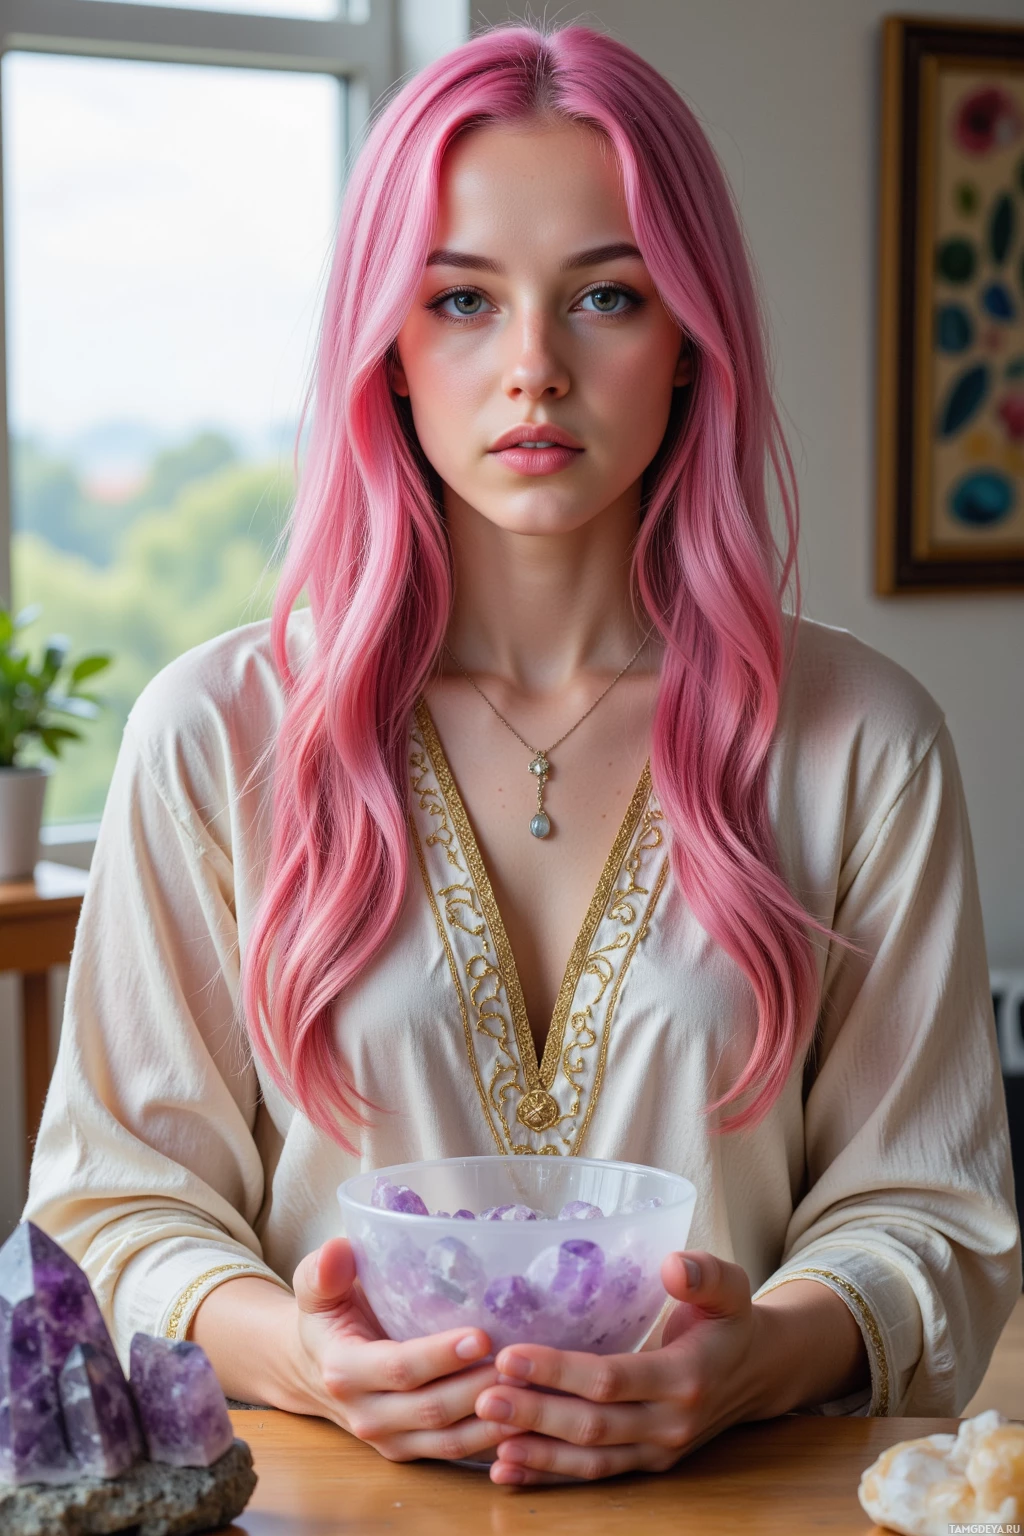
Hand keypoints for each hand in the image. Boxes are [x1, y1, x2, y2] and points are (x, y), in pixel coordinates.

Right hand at [292, 1237, 521, 1463]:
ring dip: (494, 1419)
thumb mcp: (317, 1286)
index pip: (399, 1368)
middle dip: (479, 1387)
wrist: (315, 1365)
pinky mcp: (411, 1451)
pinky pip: (456, 1452)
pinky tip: (526, 1420)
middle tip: (522, 1362)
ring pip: (449, 1439)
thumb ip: (324, 1270)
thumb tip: (337, 1252)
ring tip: (532, 1390)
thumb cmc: (330, 1313)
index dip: (440, 1356)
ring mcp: (390, 1439)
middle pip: (432, 1409)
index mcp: (344, 1371)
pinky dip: (492, 1441)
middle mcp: (367, 1414)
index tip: (481, 1336)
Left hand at [474, 1250, 774, 1484]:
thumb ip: (705, 1273)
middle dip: (534, 1414)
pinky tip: (506, 1469)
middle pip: (593, 1426)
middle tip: (483, 1396)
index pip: (613, 1379)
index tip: (511, 1356)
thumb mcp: (731, 1287)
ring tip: (485, 1434)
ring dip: (535, 1452)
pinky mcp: (645, 1465)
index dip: (559, 1372)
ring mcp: (657, 1451)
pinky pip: (594, 1475)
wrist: (759, 1373)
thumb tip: (672, 1265)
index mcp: (686, 1377)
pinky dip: (549, 1476)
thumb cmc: (731, 1321)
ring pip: (589, 1460)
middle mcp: (670, 1423)